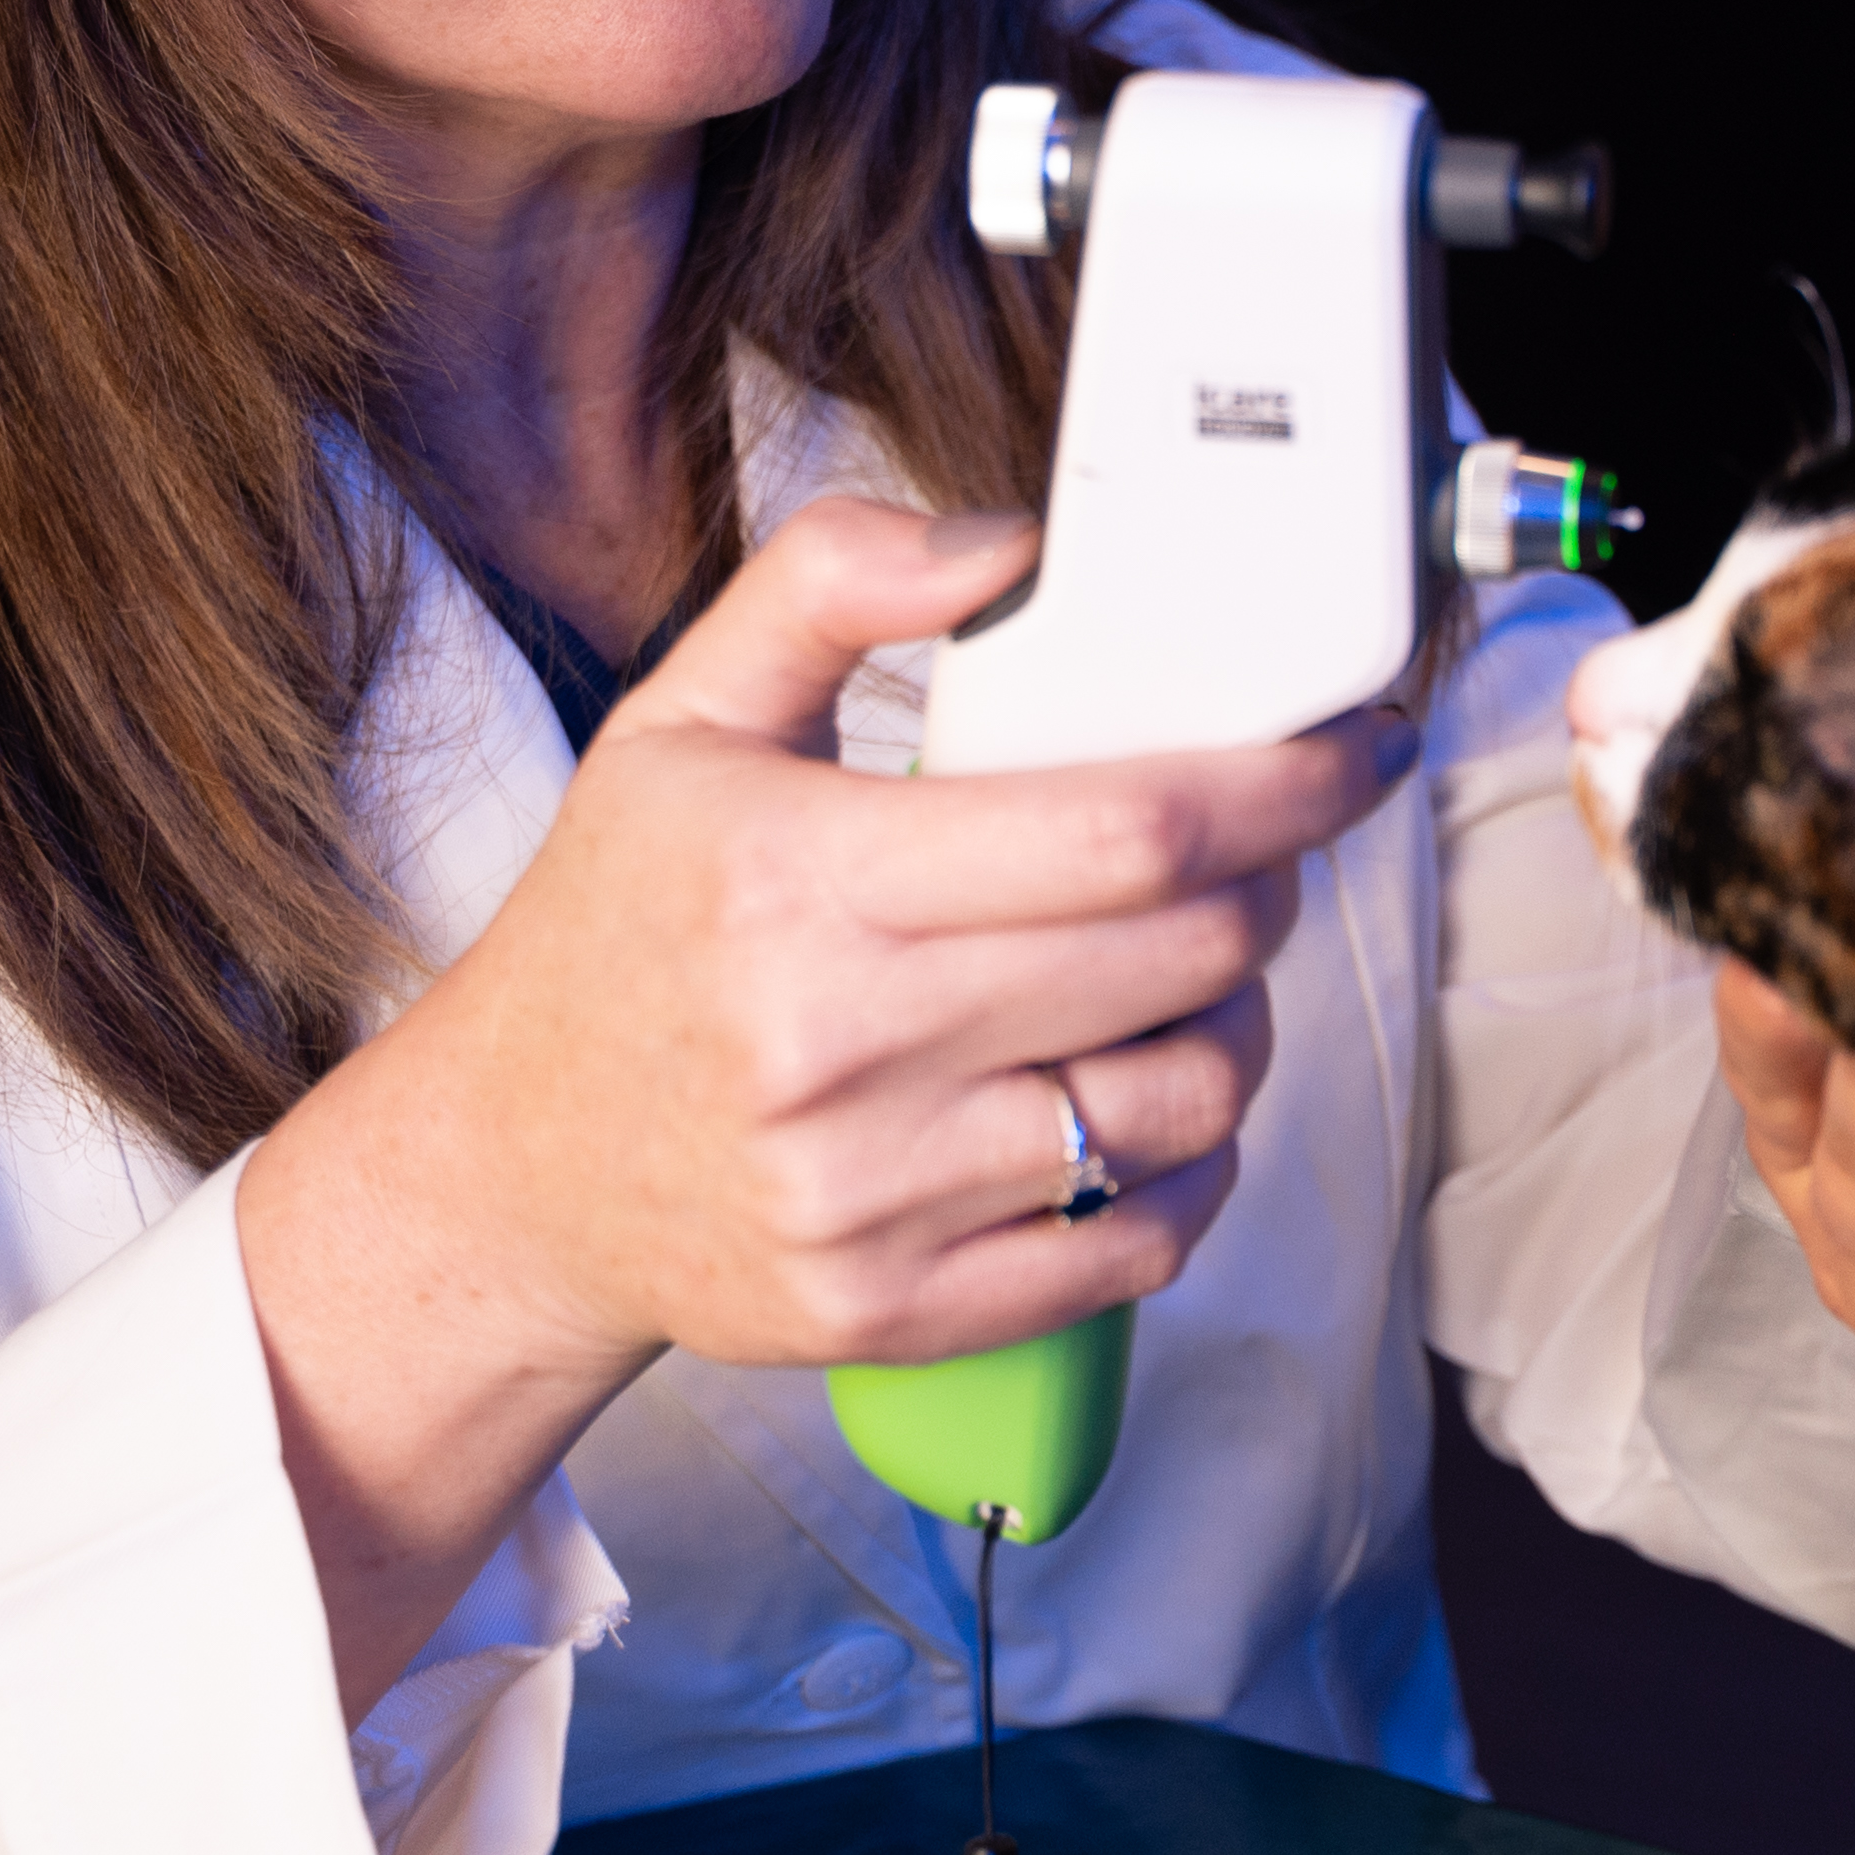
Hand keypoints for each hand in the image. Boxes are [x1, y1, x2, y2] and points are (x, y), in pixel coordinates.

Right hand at [304, 494, 1404, 1384]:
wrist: (503, 1173)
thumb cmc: (617, 931)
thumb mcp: (680, 718)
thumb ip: (830, 582)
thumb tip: (1011, 542)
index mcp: (799, 878)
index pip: (1124, 829)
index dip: (1279, 786)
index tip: (1351, 752)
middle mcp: (834, 1045)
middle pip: (1181, 956)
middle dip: (1268, 891)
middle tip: (1258, 857)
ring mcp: (866, 1196)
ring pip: (1180, 1106)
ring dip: (1239, 1031)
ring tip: (1198, 981)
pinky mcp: (889, 1312)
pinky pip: (1131, 1250)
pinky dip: (1189, 1176)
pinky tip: (1151, 1111)